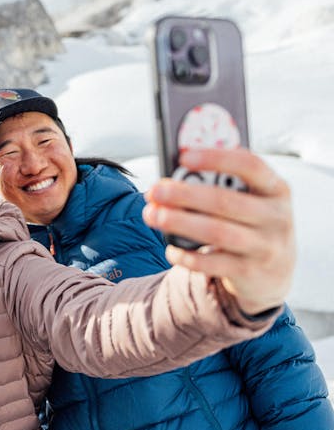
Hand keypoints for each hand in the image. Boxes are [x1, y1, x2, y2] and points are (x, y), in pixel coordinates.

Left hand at [143, 148, 294, 314]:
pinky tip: (170, 250)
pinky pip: (213, 263)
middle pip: (224, 201)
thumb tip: (176, 175)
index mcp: (276, 189)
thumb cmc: (250, 223)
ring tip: (153, 216)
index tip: (183, 157)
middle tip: (154, 192)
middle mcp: (276, 217)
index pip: (250, 165)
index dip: (216, 158)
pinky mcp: (250, 272)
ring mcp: (265, 247)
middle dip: (184, 195)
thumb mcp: (250, 201)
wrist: (273, 273)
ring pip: (216, 232)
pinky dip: (187, 256)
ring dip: (180, 223)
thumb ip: (223, 186)